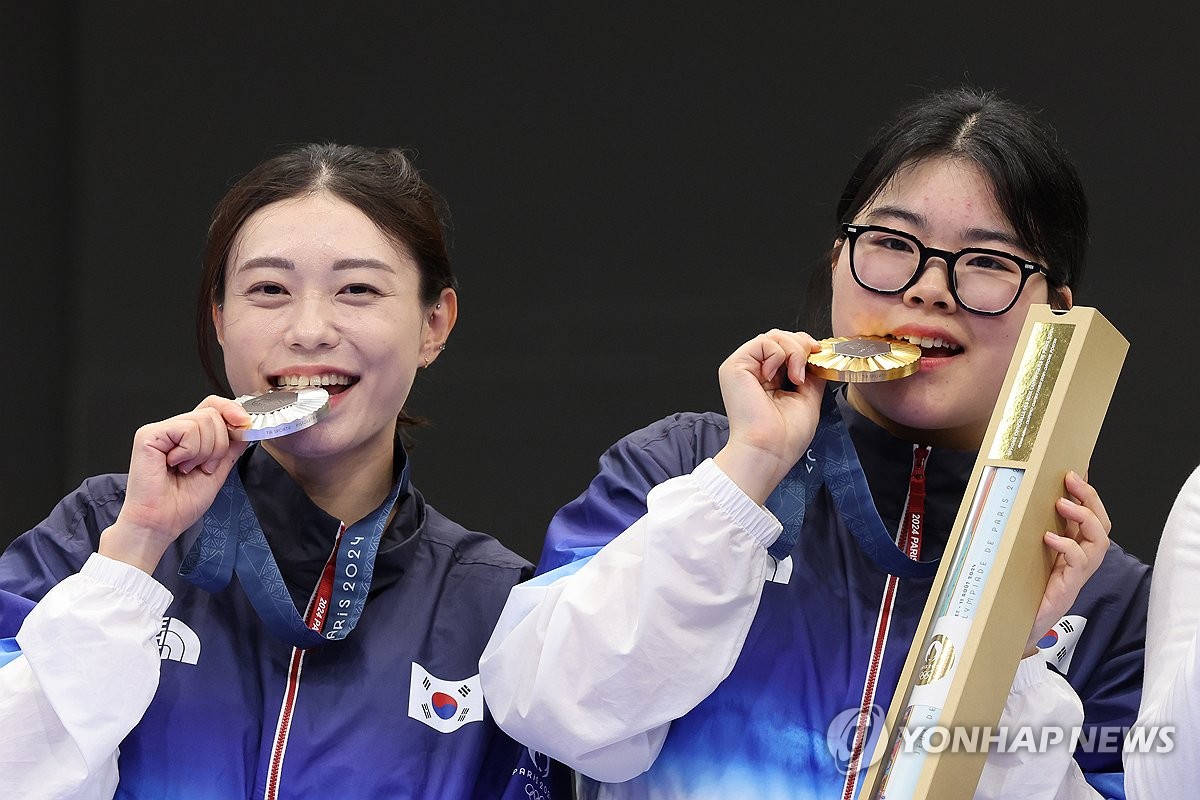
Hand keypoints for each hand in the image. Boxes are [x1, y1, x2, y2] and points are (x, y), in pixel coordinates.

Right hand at [99, 396, 250, 572]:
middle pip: (212, 414)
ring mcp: (160, 430)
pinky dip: (191, 451)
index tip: (245, 424)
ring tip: (187, 469)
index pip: (212, 406)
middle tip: (204, 467)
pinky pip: (187, 430)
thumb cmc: (180, 504)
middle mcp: (173, 430)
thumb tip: (245, 427)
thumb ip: (231, 448)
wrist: (160, 524)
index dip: (232, 411)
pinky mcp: (149, 436)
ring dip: (204, 452)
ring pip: (203, 421)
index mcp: (188, 436)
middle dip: (219, 445)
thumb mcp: (218, 471)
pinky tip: (176, 465)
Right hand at [712, 330, 825, 503]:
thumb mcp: (807, 397)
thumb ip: (810, 373)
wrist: (769, 451)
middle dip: (801, 347)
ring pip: (774, 336)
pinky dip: (778, 355)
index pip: (786, 348)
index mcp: (768, 379)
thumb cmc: (784, 437)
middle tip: (807, 370)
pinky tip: (775, 376)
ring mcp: (743, 367)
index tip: (818, 358)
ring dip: (793, 352)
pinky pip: (763, 342)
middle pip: (780, 337)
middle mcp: (754, 371)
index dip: (805, 348)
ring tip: (795, 378)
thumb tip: (815, 353)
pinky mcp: (734, 366)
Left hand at [1025, 471, 1110, 654]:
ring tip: (1063, 503)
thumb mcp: (1019, 553)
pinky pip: (1079, 562)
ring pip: (1099, 541)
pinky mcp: (1068, 588)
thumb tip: (1005, 501)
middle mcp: (1079, 560)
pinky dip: (1068, 546)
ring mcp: (1076, 574)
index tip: (1075, 470)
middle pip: (1101, 525)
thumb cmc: (1016, 589)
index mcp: (1070, 549)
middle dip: (1091, 498)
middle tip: (1072, 479)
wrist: (1013, 627)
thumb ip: (1021, 532)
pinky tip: (1050, 537)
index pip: (1089, 517)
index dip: (1087, 494)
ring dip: (1084, 518)